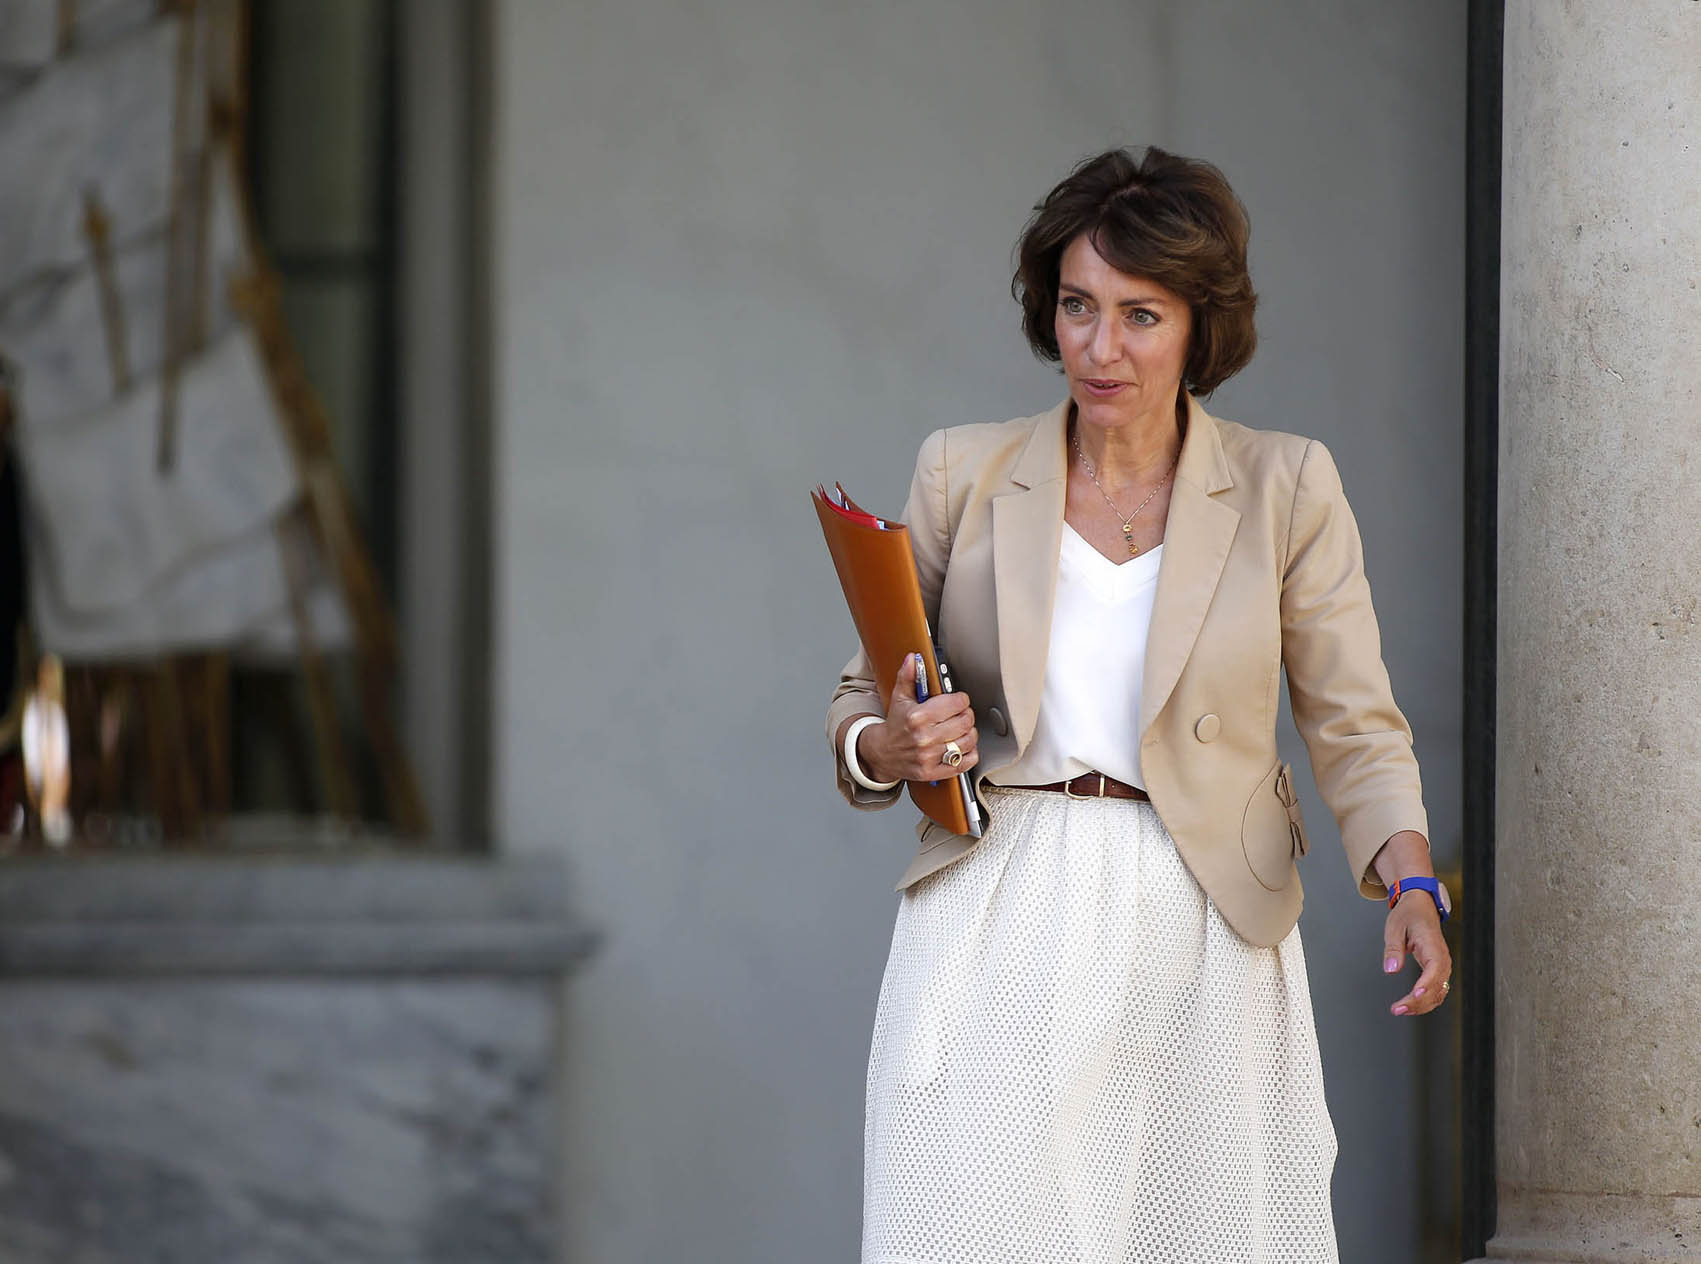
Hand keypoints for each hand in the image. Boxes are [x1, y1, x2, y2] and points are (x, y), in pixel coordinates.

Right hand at [859, 652, 979, 781]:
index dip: (961, 699)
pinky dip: (969, 754)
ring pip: (968, 741)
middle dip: (966, 715)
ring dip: (969, 733)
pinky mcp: (933, 772)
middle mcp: (924, 738)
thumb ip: (908, 677)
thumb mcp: (900, 698)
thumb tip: (912, 659)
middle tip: (960, 714)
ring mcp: (929, 756)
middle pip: (965, 721)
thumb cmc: (895, 725)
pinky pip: (965, 763)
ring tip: (961, 729)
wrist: (881, 753)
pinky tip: (962, 747)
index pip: (956, 703)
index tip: (957, 700)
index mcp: (918, 717)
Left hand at [1383, 890, 1450, 1016]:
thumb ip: (1394, 949)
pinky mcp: (1437, 970)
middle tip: (1398, 1009)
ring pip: (1438, 993)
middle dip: (1419, 1002)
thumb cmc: (1409, 914)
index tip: (1415, 995)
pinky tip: (1411, 1006)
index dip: (1426, 985)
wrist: (1420, 906)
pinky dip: (1425, 1001)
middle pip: (1437, 987)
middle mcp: (1442, 958)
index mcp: (1433, 946)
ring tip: (1401, 1010)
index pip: (1435, 969)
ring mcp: (1442, 966)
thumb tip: (1391, 969)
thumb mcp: (1395, 927)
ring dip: (1421, 1005)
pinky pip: (1436, 990)